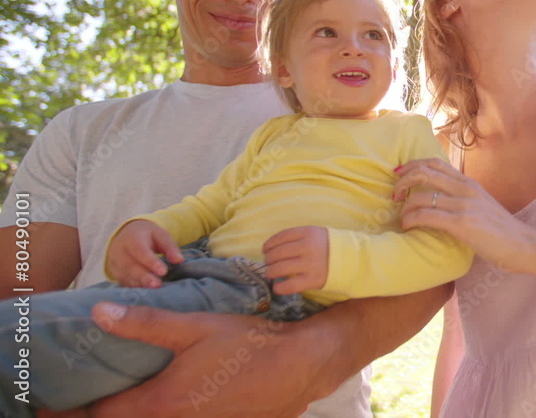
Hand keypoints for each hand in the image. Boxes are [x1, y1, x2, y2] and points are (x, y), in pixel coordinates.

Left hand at [89, 302, 333, 416]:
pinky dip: (162, 409)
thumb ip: (145, 322)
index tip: (52, 402)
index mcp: (161, 401)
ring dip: (134, 409)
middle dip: (100, 410)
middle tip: (81, 396)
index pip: (102, 413)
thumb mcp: (193, 326)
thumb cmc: (246, 345)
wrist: (298, 367)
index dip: (73, 408)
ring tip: (120, 391)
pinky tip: (168, 389)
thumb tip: (100, 311)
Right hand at [106, 220, 182, 287]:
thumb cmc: (147, 236)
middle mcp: (119, 252)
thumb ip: (170, 247)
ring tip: (153, 293)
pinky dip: (134, 289)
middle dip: (144, 277)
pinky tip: (146, 295)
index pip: (140, 251)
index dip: (151, 262)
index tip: (163, 271)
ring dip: (140, 285)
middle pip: (130, 266)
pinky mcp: (115, 275)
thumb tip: (179, 260)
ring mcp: (115, 264)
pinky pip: (124, 283)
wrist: (126, 236)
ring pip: (126, 277)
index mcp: (131, 238)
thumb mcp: (160, 235)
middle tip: (157, 285)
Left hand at [263, 226, 329, 294]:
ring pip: (280, 268)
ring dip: (270, 272)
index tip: (265, 250)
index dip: (269, 244)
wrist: (352, 260)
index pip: (281, 237)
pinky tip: (277, 287)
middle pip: (278, 253)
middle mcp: (308, 247)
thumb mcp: (317, 234)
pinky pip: (290, 286)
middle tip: (268, 263)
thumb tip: (273, 247)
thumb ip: (298, 237)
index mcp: (309, 233)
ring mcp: (310, 264)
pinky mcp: (313, 280)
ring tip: (270, 274)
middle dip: (268, 259)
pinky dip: (279, 288)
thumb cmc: (330, 247)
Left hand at [393, 158, 535, 271]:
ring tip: (401, 217)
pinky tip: (407, 226)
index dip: (412, 166)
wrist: (522, 244)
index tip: (399, 175)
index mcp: (468, 183)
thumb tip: (440, 198)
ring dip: (404, 206)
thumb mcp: (481, 205)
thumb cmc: (500, 230)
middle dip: (402, 181)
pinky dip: (411, 219)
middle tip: (394, 194)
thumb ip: (462, 197)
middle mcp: (465, 188)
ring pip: (421, 195)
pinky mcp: (462, 223)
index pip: (434, 162)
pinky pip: (427, 215)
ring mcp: (463, 205)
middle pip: (424, 172)